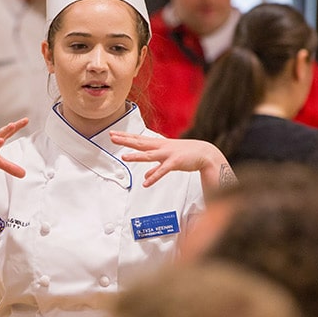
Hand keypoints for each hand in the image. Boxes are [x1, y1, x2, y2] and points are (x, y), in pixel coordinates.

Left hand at [111, 131, 233, 189]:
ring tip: (124, 157)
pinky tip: (146, 183)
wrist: (205, 153)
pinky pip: (163, 171)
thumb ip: (155, 168)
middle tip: (112, 136)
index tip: (113, 133)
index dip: (125, 136)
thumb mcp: (168, 160)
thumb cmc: (186, 155)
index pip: (138, 139)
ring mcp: (168, 154)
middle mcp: (161, 147)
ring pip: (149, 155)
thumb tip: (145, 176)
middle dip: (125, 140)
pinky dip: (154, 177)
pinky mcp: (175, 163)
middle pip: (140, 142)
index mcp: (158, 144)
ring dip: (136, 156)